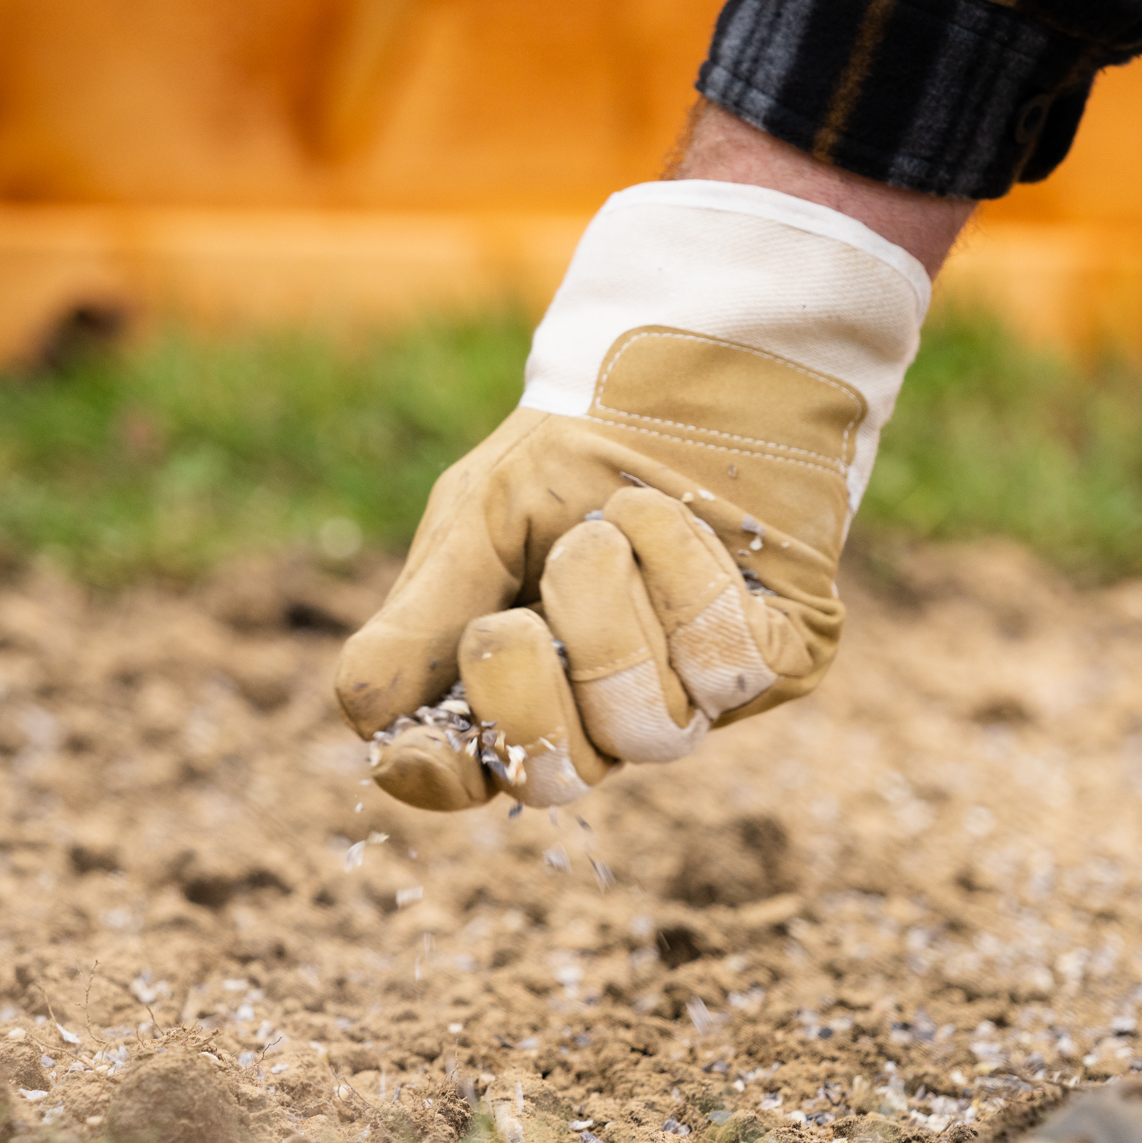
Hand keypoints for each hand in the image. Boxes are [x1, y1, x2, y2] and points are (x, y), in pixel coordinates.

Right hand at [334, 178, 933, 810]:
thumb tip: (362, 708)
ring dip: (606, 608)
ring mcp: (694, 696)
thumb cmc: (577, 448)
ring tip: (606, 526)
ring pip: (644, 728)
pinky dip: (682, 572)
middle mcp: (602, 712)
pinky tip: (670, 514)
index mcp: (513, 687)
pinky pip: (724, 663)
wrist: (695, 363)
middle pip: (556, 780)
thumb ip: (422, 617)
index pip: (465, 777)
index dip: (437, 774)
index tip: (415, 746)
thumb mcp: (478, 519)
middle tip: (511, 617)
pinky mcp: (779, 663)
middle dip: (521, 693)